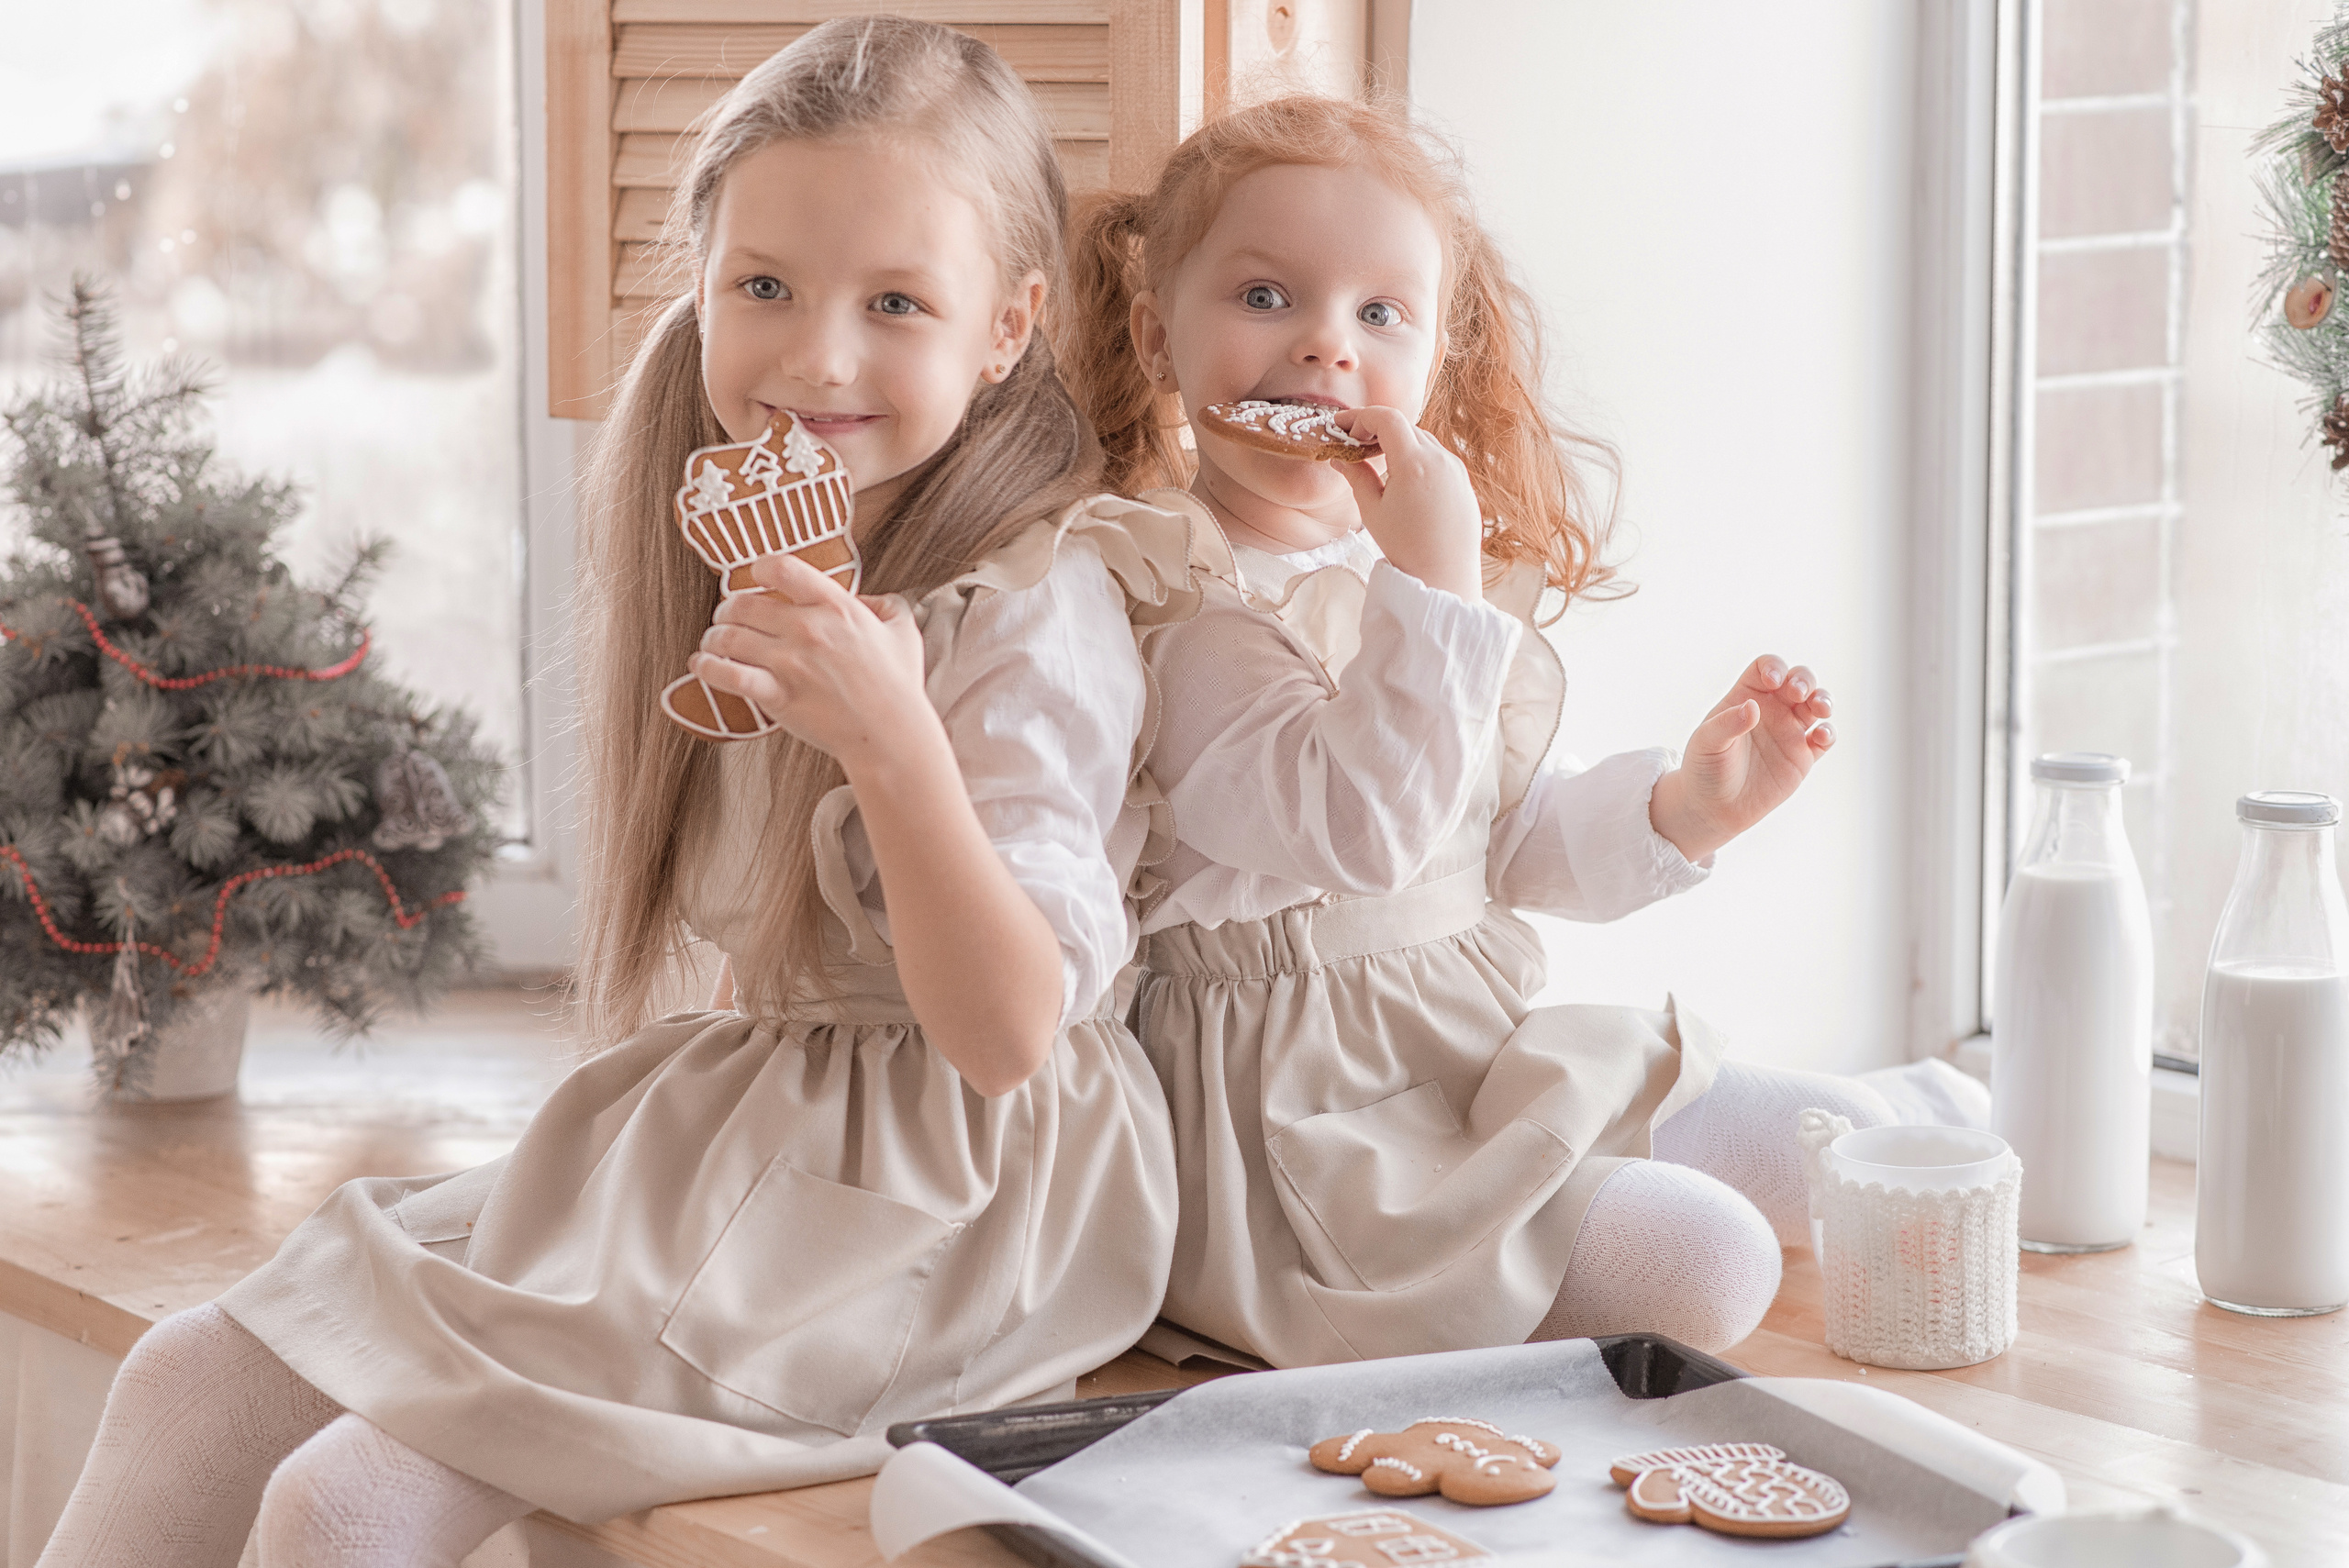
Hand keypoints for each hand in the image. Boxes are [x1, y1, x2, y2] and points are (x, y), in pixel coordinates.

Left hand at [688, 553, 937, 777]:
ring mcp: (790, 663)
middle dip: (728, 608)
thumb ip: (886, 605)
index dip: (760, 568)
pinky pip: (728, 675)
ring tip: (713, 641)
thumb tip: (866, 600)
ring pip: (729, 636)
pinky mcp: (777, 695)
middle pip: (744, 603)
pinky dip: (707, 667)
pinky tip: (700, 664)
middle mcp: (808, 629)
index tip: (755, 577)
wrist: (891, 734)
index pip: (783, 568)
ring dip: (714, 635)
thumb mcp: (903, 631)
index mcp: (836, 607)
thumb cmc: (899, 685)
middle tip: (726, 616)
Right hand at [1332, 407, 1484, 600]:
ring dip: (1398, 441)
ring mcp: (1456, 469)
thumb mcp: (1372, 511)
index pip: (1386, 418)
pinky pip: (1438, 458)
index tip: (1342, 425)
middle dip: (1376, 428)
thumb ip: (1357, 476)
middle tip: (1353, 441)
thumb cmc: (1406, 547)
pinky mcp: (1464, 483)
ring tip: (1376, 458)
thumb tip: (1341, 458)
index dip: (1360, 416)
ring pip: (1423, 440)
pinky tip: (1402, 477)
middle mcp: (1440, 459)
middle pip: (1404, 426)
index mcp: (1414, 462)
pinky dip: (1417, 456)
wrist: (1445, 576)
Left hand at [1647, 656, 1834, 861]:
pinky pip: (1825, 739)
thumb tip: (1752, 706)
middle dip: (1804, 679)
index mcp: (1746, 697)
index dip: (1774, 667)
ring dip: (1824, 700)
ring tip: (1820, 708)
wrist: (1713, 808)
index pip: (1766, 669)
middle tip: (1798, 693)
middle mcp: (1772, 710)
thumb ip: (1727, 724)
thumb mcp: (1707, 743)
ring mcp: (1790, 732)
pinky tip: (1821, 736)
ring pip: (1817, 705)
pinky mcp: (1803, 757)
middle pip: (1799, 680)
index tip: (1772, 681)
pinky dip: (1830, 734)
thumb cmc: (1704, 770)